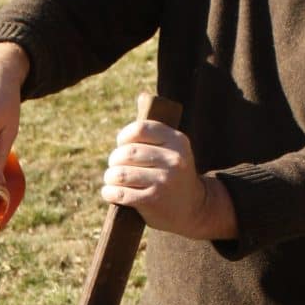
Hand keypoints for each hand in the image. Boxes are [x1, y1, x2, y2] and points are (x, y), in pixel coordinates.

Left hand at [101, 118, 237, 240]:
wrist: (195, 209)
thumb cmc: (175, 174)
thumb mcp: (174, 148)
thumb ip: (155, 129)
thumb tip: (142, 95)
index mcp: (178, 141)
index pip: (140, 129)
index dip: (124, 137)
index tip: (122, 146)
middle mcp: (173, 159)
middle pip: (127, 153)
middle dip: (115, 161)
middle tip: (115, 168)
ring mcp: (164, 181)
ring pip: (120, 174)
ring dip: (110, 178)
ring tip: (112, 181)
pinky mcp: (153, 200)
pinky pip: (120, 193)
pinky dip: (109, 193)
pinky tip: (111, 193)